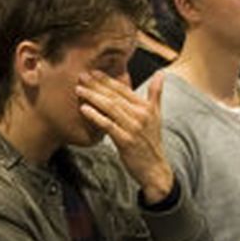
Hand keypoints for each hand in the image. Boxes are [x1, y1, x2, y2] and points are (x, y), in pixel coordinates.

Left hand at [78, 70, 173, 203]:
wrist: (154, 168)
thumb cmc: (151, 141)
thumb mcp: (156, 115)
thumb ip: (156, 93)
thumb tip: (161, 73)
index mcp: (146, 107)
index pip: (123, 89)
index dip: (107, 80)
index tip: (93, 72)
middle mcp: (140, 115)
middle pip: (114, 96)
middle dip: (96, 85)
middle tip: (81, 76)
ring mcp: (133, 128)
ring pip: (110, 108)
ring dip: (93, 97)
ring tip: (78, 90)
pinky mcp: (125, 141)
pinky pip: (108, 125)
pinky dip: (95, 116)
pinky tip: (84, 109)